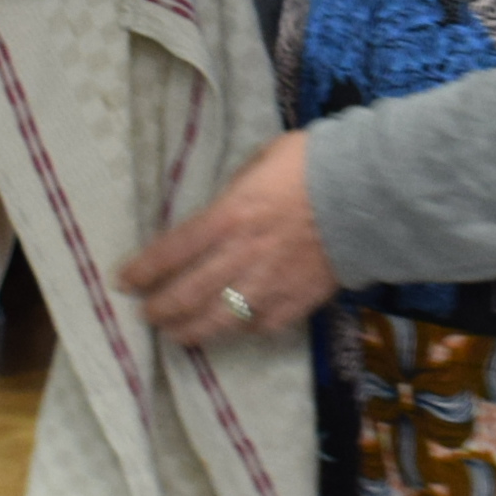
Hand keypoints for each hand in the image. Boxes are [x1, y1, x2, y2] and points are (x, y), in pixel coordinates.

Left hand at [120, 133, 335, 351]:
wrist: (371, 191)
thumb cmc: (315, 163)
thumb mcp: (263, 160)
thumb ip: (237, 189)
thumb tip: (222, 209)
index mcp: (228, 216)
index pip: (172, 251)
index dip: (143, 271)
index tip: (125, 283)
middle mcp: (241, 256)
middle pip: (187, 294)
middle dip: (160, 310)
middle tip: (147, 316)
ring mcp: (269, 284)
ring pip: (219, 320)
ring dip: (191, 331)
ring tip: (177, 336)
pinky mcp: (298, 301)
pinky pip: (262, 325)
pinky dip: (246, 329)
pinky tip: (238, 327)